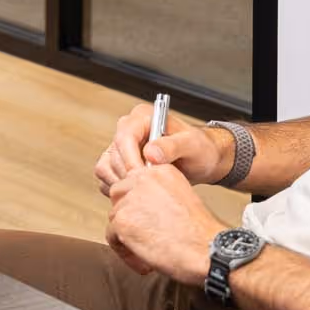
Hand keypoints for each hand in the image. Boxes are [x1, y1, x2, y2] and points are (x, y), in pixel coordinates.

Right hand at [94, 103, 233, 194]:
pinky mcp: (119, 163)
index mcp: (143, 117)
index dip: (130, 158)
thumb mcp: (192, 145)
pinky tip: (138, 192)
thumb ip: (173, 146)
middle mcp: (129, 129)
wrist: (203, 161)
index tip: (142, 175)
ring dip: (122, 182)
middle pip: (113, 154)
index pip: (124, 136)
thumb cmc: (200, 148)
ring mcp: (122, 147)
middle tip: (147, 186)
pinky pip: (107, 178)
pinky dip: (119, 189)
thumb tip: (150, 153)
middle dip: (128, 173)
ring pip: (106, 167)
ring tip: (145, 190)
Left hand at [105, 164, 228, 284]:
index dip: (140, 206)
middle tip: (147, 238)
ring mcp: (131, 198)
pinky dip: (126, 254)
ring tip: (149, 252)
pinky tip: (145, 263)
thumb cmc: (201, 233)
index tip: (152, 223)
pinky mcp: (122, 220)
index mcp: (160, 170)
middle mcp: (144, 178)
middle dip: (129, 218)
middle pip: (119, 196)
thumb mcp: (180, 198)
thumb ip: (157, 196)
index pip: (134, 182)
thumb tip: (136, 208)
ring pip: (115, 218)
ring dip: (127, 238)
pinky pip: (112, 238)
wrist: (209, 251)